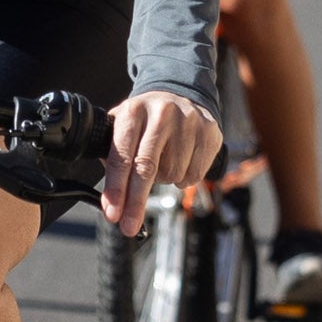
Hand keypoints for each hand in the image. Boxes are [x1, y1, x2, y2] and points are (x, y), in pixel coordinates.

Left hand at [100, 88, 223, 235]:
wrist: (181, 93)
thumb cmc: (145, 120)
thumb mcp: (123, 126)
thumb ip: (113, 156)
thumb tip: (112, 202)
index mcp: (133, 112)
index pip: (122, 156)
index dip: (116, 189)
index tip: (112, 214)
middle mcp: (161, 114)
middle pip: (146, 169)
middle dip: (135, 202)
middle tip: (128, 227)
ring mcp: (188, 121)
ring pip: (172, 175)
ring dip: (164, 180)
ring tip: (164, 161)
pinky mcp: (209, 131)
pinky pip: (194, 175)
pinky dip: (183, 179)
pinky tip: (181, 161)